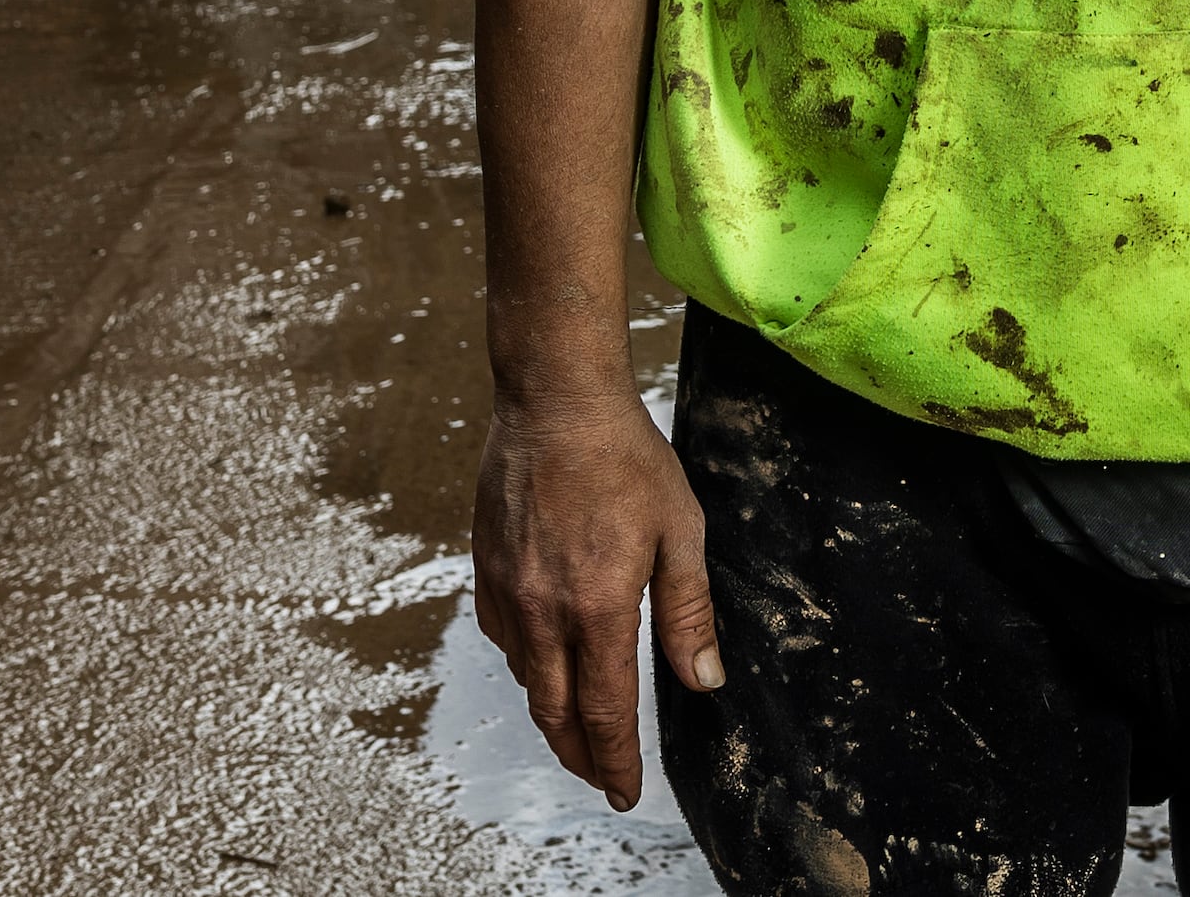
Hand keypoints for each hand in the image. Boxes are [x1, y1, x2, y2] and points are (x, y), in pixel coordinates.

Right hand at [474, 380, 721, 807]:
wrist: (555, 400)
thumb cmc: (625, 457)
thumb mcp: (680, 532)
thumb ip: (689, 613)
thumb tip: (704, 681)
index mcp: (599, 607)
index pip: (606, 712)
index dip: (615, 761)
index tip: (625, 790)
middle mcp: (545, 610)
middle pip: (555, 713)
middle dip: (580, 755)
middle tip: (600, 775)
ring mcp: (509, 591)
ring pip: (527, 679)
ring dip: (552, 713)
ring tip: (578, 725)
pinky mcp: (486, 569)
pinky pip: (503, 638)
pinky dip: (526, 665)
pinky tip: (544, 662)